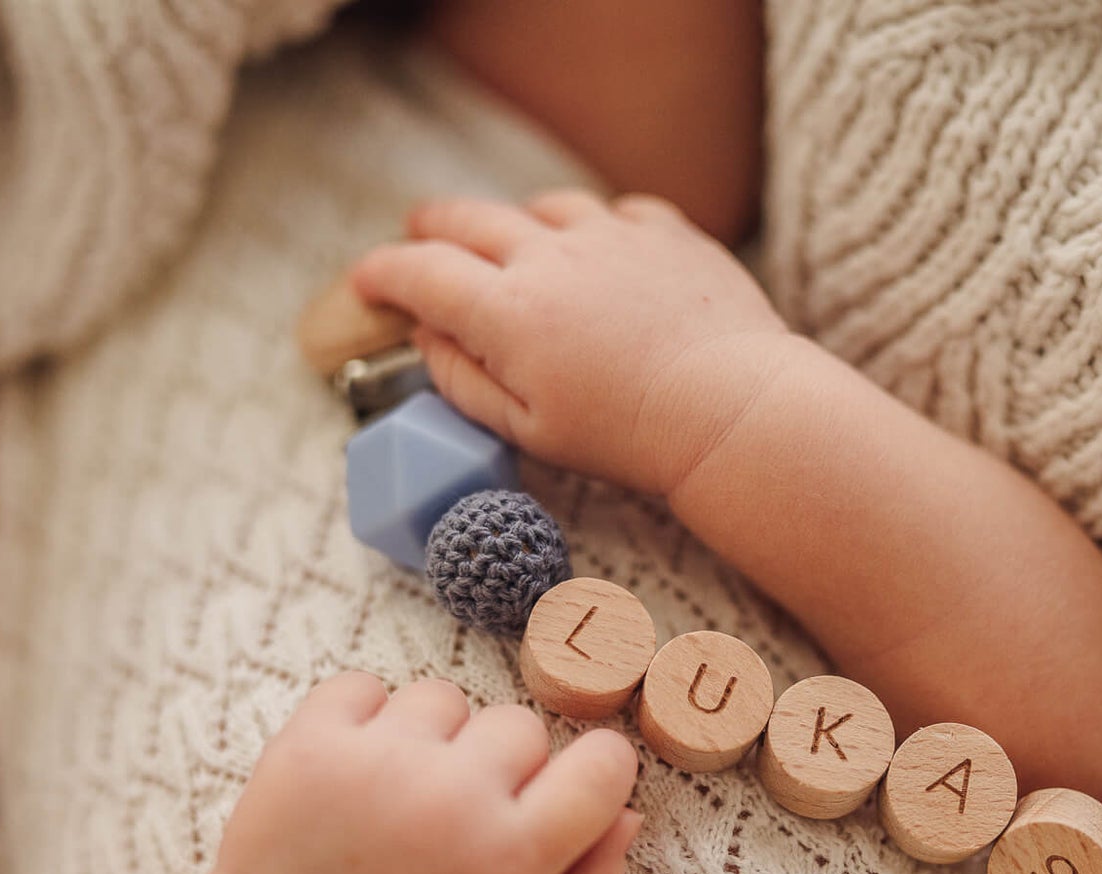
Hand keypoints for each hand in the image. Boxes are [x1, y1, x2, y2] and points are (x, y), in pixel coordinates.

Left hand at [188, 673, 640, 873]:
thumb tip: (627, 815)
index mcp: (511, 856)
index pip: (605, 762)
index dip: (594, 774)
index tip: (563, 795)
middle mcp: (452, 798)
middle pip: (522, 726)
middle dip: (502, 767)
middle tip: (458, 820)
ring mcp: (379, 762)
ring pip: (447, 698)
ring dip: (432, 741)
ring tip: (399, 799)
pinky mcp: (313, 740)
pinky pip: (367, 686)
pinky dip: (364, 721)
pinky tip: (356, 776)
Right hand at [349, 190, 793, 497]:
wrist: (732, 412)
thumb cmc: (629, 438)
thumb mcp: (528, 430)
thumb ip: (464, 380)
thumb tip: (428, 336)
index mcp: (505, 312)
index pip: (418, 272)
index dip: (381, 273)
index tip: (368, 281)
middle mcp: (550, 257)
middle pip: (467, 218)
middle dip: (431, 227)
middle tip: (418, 237)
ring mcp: (611, 235)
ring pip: (543, 207)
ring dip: (518, 224)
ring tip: (518, 249)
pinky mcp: (666, 231)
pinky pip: (616, 213)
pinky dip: (597, 231)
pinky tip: (604, 257)